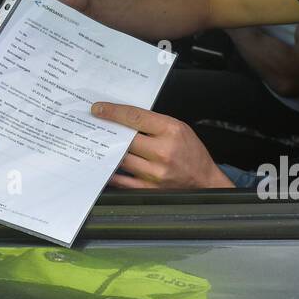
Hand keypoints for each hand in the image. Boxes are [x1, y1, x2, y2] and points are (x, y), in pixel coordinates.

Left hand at [91, 102, 231, 188]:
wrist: (204, 181)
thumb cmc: (191, 152)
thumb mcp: (178, 128)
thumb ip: (153, 123)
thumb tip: (123, 118)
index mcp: (171, 131)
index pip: (134, 117)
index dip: (113, 112)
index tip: (98, 109)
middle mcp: (163, 152)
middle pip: (125, 138)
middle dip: (108, 131)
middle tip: (93, 125)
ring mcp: (155, 173)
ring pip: (121, 158)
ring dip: (108, 150)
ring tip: (99, 143)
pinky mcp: (149, 189)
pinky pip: (122, 180)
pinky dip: (111, 171)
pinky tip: (106, 164)